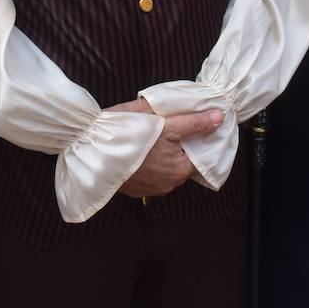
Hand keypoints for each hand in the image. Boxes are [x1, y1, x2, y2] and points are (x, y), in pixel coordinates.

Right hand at [109, 97, 223, 198]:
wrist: (90, 149)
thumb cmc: (130, 135)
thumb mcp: (165, 123)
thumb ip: (194, 122)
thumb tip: (218, 118)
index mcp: (179, 171)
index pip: (199, 155)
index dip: (198, 137)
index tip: (193, 123)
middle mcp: (167, 185)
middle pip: (182, 161)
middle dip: (179, 144)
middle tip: (171, 124)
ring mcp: (149, 189)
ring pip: (165, 167)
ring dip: (163, 153)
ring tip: (154, 133)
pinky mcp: (134, 188)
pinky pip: (149, 173)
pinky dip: (149, 161)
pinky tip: (141, 147)